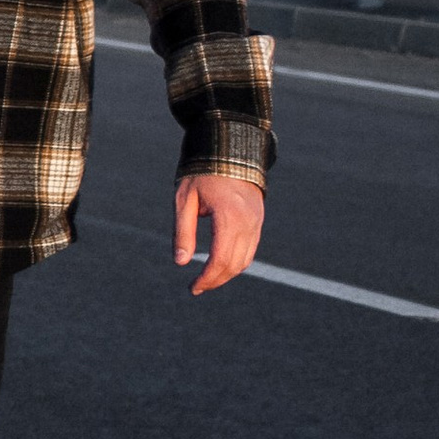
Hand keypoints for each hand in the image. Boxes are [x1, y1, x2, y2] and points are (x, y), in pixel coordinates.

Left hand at [175, 172, 263, 296]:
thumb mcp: (185, 200)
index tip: (193, 287)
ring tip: (206, 279)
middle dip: (216, 280)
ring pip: (245, 259)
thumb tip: (181, 263)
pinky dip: (236, 262)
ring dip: (227, 274)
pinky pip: (250, 249)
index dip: (207, 277)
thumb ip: (183, 231)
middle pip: (235, 264)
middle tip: (196, 287)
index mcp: (229, 216)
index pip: (221, 258)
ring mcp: (256, 221)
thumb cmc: (202, 174)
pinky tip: (220, 265)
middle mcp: (248, 221)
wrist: (229, 150)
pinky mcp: (258, 220)